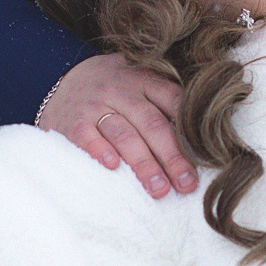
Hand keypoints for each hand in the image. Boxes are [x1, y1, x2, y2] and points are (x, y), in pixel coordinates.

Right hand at [39, 53, 197, 196]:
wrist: (60, 77)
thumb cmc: (112, 89)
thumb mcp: (138, 82)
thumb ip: (165, 101)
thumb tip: (204, 137)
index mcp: (144, 80)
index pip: (173, 102)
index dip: (189, 133)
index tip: (205, 159)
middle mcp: (121, 90)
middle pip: (152, 124)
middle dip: (172, 157)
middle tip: (186, 184)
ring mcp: (96, 104)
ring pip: (124, 134)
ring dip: (143, 163)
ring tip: (158, 188)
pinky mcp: (72, 120)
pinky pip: (87, 135)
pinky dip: (99, 149)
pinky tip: (112, 166)